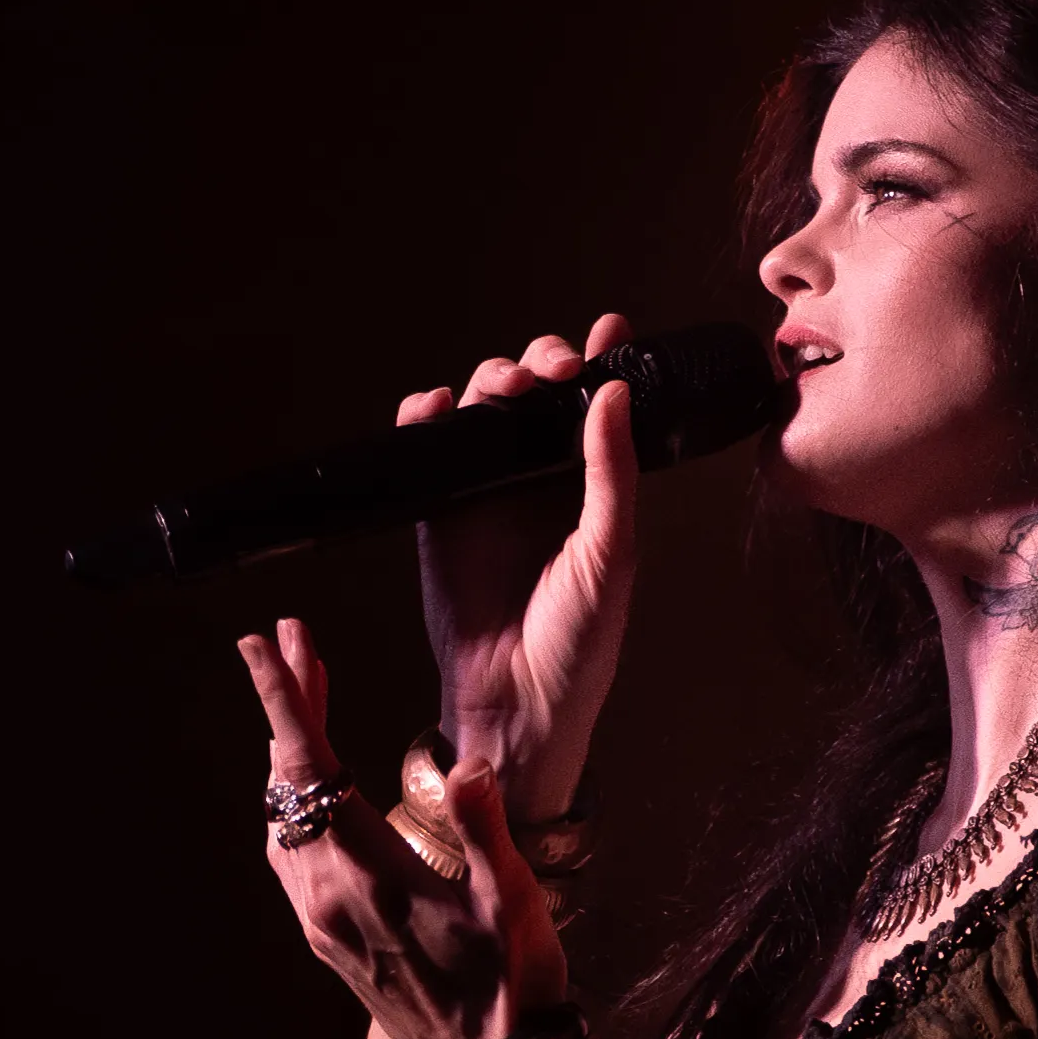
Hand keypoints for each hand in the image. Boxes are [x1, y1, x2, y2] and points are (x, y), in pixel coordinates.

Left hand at [239, 616, 568, 1038]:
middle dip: (290, 707)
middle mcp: (329, 896)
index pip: (312, 768)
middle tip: (297, 644)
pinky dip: (295, 804)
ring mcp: (322, 921)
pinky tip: (317, 790)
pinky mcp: (327, 940)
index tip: (263, 645)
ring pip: (282, 818)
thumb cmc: (511, 985)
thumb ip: (484, 828)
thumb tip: (466, 766)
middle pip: (288, 782)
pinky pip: (291, 857)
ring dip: (292, 756)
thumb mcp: (513, 901)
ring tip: (311, 701)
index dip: (285, 700)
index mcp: (371, 875)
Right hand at [403, 312, 637, 822]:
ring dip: (490, 381)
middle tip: (555, 371)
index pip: (598, 406)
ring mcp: (486, 492)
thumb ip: (612, 473)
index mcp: (591, 488)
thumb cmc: (578, 645)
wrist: (515, 705)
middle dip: (542, 363)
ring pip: (481, 408)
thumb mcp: (611, 554)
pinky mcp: (438, 511)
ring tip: (505, 388)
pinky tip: (435, 407)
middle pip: (534, 391)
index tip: (613, 333)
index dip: (603, 361)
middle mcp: (540, 481)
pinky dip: (423, 417)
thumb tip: (614, 392)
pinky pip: (426, 448)